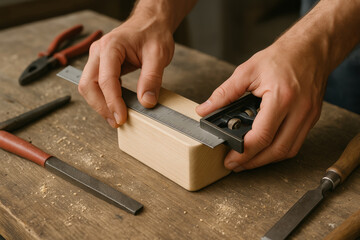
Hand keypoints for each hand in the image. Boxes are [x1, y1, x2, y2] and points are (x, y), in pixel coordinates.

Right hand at [78, 14, 174, 127]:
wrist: (150, 23)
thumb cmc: (153, 34)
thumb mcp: (159, 55)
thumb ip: (152, 78)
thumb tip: (146, 102)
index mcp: (110, 47)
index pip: (106, 80)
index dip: (113, 102)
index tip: (122, 117)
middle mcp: (98, 52)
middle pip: (88, 85)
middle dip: (101, 107)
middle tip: (117, 122)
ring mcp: (97, 58)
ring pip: (88, 86)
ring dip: (99, 104)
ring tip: (116, 117)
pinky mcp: (101, 65)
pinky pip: (95, 85)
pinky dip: (103, 98)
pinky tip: (115, 106)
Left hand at [196, 42, 326, 170]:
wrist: (311, 48)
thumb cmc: (282, 56)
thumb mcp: (247, 71)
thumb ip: (225, 93)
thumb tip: (205, 109)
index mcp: (281, 98)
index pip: (262, 135)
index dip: (244, 153)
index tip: (230, 159)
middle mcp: (299, 110)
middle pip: (277, 150)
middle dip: (254, 162)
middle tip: (236, 165)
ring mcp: (308, 116)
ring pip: (288, 151)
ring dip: (267, 160)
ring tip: (248, 160)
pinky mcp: (311, 118)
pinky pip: (296, 143)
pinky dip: (278, 150)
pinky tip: (265, 149)